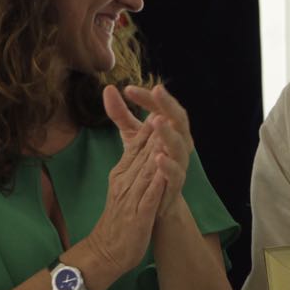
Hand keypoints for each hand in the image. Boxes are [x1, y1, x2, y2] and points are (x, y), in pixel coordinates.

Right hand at [78, 109, 165, 281]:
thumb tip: (144, 142)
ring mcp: (130, 198)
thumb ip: (132, 163)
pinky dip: (155, 184)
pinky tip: (163, 172)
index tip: (160, 105)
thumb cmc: (119, 218)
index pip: (137, 145)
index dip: (149, 126)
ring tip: (166, 133)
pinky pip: (147, 198)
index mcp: (122, 173)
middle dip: (154, 132)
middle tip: (165, 109)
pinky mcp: (137, 216)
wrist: (106, 251)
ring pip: (144, 171)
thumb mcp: (122, 185)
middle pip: (141, 153)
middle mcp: (124, 181)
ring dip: (155, 152)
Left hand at [106, 84, 192, 216]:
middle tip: (157, 90)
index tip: (128, 89)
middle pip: (179, 119)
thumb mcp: (132, 136)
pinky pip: (176, 173)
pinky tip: (158, 157)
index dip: (148, 98)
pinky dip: (169, 165)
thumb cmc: (147, 164)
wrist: (157, 201)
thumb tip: (108, 88)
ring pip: (180, 145)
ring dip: (170, 133)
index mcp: (170, 129)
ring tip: (158, 120)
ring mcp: (179, 163)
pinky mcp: (175, 184)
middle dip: (168, 105)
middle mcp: (179, 143)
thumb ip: (121, 114)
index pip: (162, 107)